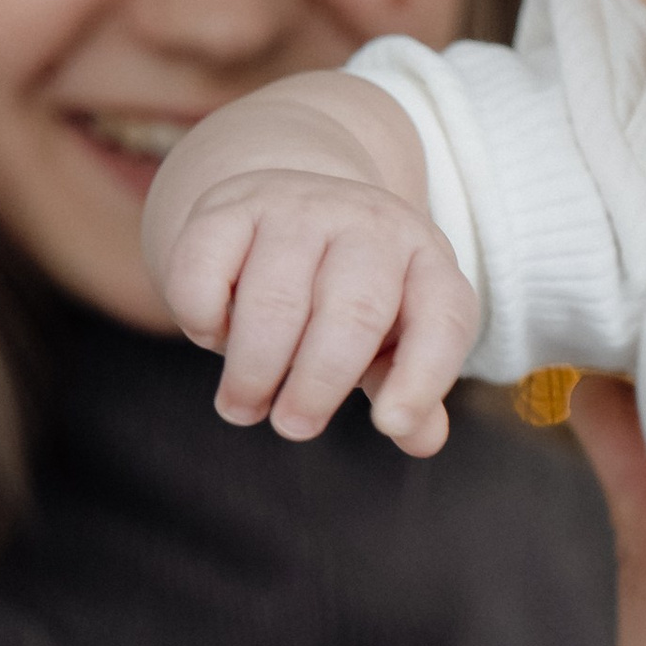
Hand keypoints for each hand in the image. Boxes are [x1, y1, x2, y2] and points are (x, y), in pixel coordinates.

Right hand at [160, 166, 478, 454]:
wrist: (292, 208)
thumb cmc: (350, 295)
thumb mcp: (391, 337)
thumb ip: (409, 388)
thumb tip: (423, 439)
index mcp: (426, 261)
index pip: (442, 319)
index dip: (422, 378)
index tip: (390, 426)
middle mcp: (371, 225)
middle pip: (354, 314)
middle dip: (318, 385)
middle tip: (293, 428)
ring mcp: (300, 207)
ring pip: (275, 300)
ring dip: (253, 368)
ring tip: (242, 407)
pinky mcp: (230, 206)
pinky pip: (206, 271)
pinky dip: (203, 320)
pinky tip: (212, 338)